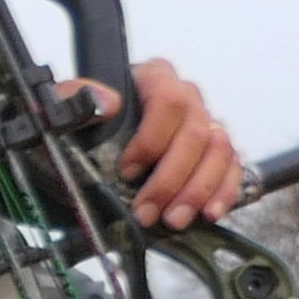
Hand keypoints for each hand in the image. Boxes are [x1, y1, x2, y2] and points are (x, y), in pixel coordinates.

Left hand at [78, 61, 243, 229]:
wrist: (88, 144)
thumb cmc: (81, 124)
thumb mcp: (65, 108)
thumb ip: (74, 97)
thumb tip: (109, 103)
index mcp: (154, 77)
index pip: (168, 101)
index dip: (151, 140)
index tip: (126, 171)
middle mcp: (187, 97)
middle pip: (196, 134)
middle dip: (171, 179)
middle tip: (146, 212)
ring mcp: (206, 124)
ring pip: (219, 151)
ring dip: (196, 191)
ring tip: (173, 220)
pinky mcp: (215, 152)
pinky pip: (232, 168)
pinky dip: (223, 193)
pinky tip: (207, 214)